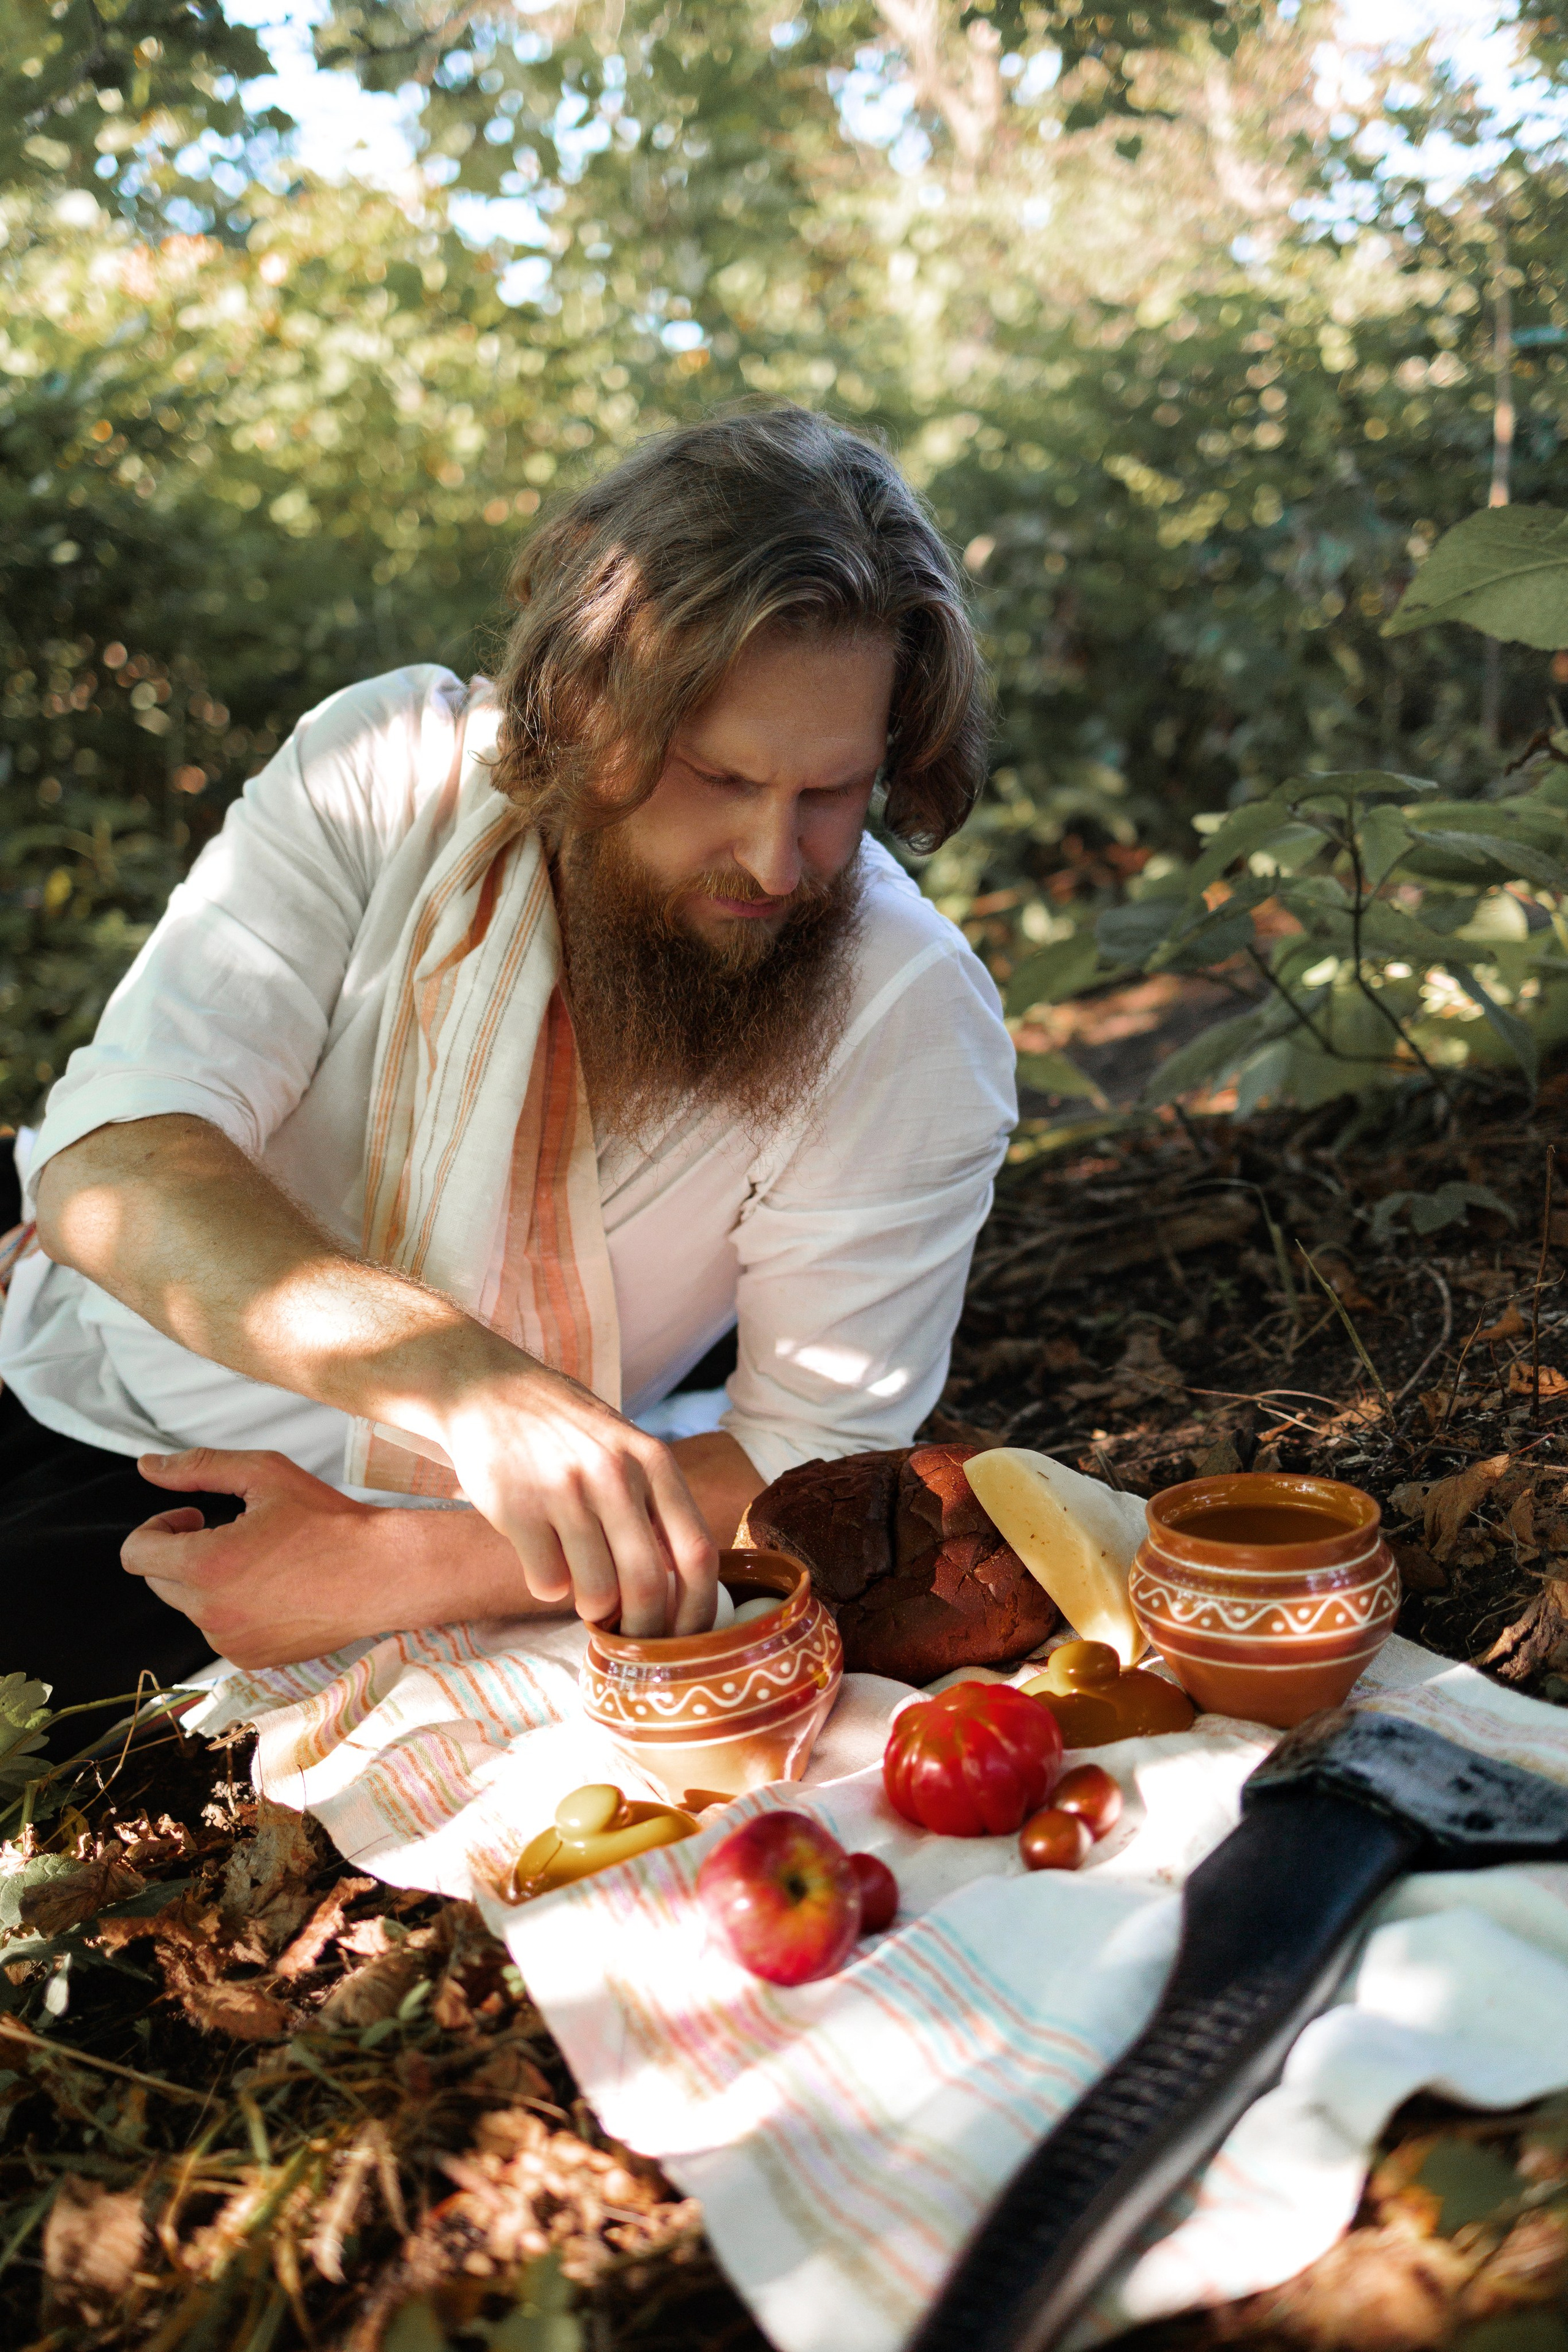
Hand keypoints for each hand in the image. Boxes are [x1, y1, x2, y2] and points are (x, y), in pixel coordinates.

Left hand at [124, 1448, 422, 1669]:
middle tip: (230, 1533)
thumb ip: (198, 1468)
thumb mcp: (265, 1475)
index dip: (159, 1526)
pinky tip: (274, 1590)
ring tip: (261, 1562)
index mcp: (207, 1565)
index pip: (136, 1554)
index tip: (196, 1516)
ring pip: (189, 1605)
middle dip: (181, 1553)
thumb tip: (145, 1465)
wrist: (382, 1573)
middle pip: (158, 1580)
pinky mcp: (250, 1658)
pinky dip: (233, 1608)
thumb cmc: (328, 1520)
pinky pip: (219, 1629)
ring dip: (207, 1582)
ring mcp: (230, 1641)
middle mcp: (211, 1612)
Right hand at [430, 1356, 718, 1637]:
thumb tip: (687, 1584)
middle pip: (649, 1584)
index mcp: (653, 1461)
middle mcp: (614, 1474)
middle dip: (643, 1628)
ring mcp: (564, 1491)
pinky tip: (542, 1557)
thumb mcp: (626, 1447)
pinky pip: (546, 1582)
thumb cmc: (566, 1430)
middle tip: (631, 1637)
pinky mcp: (517, 1509)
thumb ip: (657, 1503)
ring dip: (591, 1607)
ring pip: (596, 1592)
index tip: (687, 1638)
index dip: (697, 1610)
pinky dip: (547, 1585)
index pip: (698, 1553)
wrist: (486, 1390)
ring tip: (582, 1587)